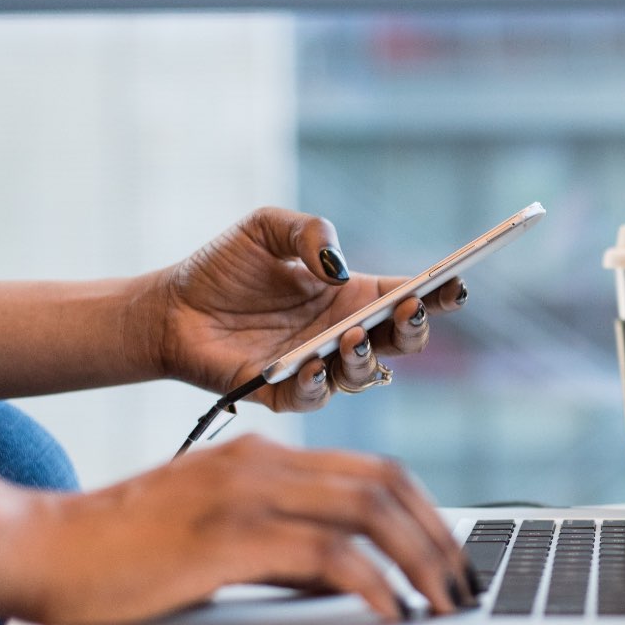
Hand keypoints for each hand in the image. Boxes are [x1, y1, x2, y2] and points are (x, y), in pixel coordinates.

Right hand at [0, 435, 475, 624]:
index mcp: (266, 455)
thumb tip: (352, 578)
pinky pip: (325, 554)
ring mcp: (246, 493)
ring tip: (443, 601)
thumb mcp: (222, 535)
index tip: (451, 553)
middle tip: (462, 583)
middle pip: (385, 483)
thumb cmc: (128, 550)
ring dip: (419, 559)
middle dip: (438, 536)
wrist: (44, 547)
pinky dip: (371, 583)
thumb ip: (286, 546)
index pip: (374, 469)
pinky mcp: (227, 535)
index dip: (426, 510)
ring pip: (368, 511)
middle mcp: (264, 462)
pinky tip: (389, 610)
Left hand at [148, 207, 467, 410]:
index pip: (409, 297)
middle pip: (402, 342)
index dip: (438, 293)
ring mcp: (318, 367)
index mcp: (352, 296)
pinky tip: (312, 363)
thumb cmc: (223, 267)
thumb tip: (337, 266)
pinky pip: (314, 397)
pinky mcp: (284, 393)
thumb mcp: (266, 227)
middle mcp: (344, 334)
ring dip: (366, 357)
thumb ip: (309, 231)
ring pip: (365, 375)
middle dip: (414, 328)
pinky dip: (318, 383)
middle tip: (408, 309)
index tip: (455, 282)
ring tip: (352, 335)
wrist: (169, 307)